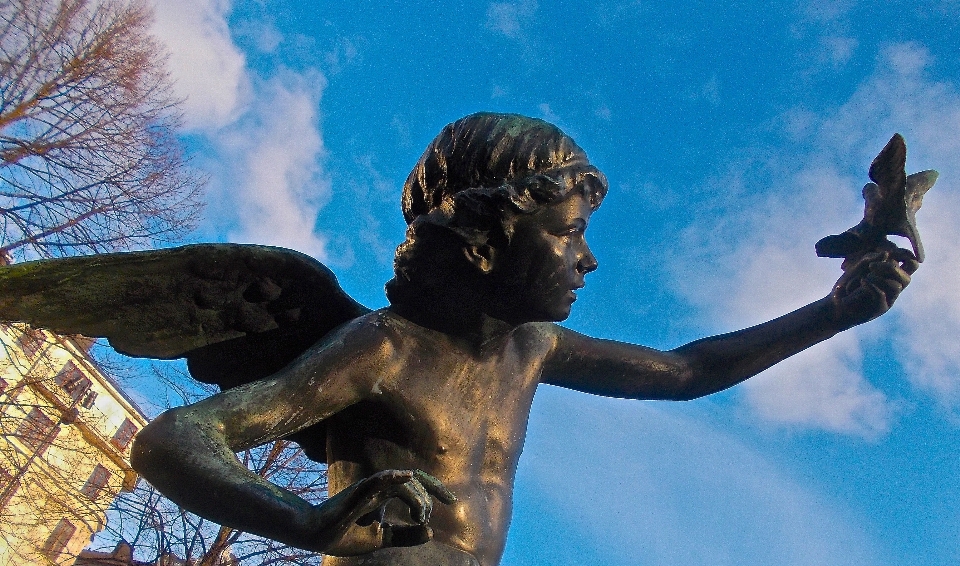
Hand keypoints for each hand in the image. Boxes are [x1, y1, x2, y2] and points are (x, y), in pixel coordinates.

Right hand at [325, 469, 456, 548]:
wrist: (316, 536)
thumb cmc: (345, 535)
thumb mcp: (382, 539)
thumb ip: (405, 536)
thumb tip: (431, 533)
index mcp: (385, 497)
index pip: (415, 486)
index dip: (435, 489)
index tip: (452, 500)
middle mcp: (379, 489)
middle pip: (412, 483)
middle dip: (427, 496)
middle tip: (425, 517)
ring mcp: (368, 489)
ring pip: (399, 483)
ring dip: (415, 497)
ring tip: (420, 514)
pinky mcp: (356, 494)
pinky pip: (375, 481)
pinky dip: (391, 477)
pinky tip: (406, 476)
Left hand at [829, 241, 917, 328]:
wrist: (835, 305)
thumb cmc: (847, 285)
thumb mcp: (858, 268)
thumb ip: (871, 259)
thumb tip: (887, 253)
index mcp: (892, 275)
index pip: (910, 265)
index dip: (906, 256)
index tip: (889, 251)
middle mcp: (893, 288)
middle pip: (907, 277)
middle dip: (891, 268)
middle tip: (871, 267)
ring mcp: (888, 299)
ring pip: (896, 286)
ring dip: (878, 278)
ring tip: (864, 277)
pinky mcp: (880, 309)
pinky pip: (881, 295)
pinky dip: (872, 286)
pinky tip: (862, 281)